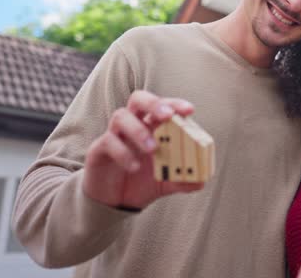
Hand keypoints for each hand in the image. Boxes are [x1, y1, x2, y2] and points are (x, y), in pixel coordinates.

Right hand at [82, 90, 203, 208]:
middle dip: (154, 103)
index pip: (162, 105)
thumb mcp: (166, 183)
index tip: (189, 110)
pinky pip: (108, 141)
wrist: (113, 202)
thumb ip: (184, 180)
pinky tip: (135, 167)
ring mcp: (114, 134)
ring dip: (139, 130)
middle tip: (167, 116)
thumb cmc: (142, 182)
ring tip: (153, 149)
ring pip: (121, 116)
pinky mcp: (98, 149)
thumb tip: (202, 180)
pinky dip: (123, 152)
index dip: (175, 103)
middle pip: (139, 99)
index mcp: (151, 125)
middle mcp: (132, 124)